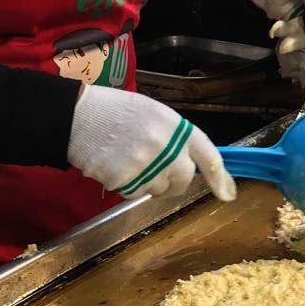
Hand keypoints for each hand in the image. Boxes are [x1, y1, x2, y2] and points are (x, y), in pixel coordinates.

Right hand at [67, 85, 235, 200]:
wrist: (77, 115)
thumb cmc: (115, 112)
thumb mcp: (153, 113)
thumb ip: (176, 137)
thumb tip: (195, 165)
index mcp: (175, 126)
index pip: (208, 155)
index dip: (220, 177)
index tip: (227, 193)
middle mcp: (165, 146)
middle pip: (184, 180)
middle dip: (175, 182)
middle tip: (158, 171)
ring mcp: (146, 164)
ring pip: (159, 189)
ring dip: (149, 182)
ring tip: (128, 159)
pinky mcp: (125, 179)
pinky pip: (136, 193)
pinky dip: (128, 185)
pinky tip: (116, 165)